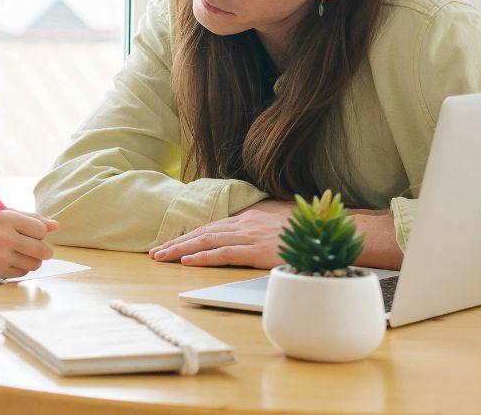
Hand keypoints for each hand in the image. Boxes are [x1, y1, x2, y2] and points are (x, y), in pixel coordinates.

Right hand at [0, 210, 58, 277]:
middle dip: (43, 250)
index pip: (41, 230)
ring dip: (31, 260)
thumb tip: (57, 226)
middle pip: (43, 250)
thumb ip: (31, 219)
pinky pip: (23, 273)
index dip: (40, 233)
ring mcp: (1, 256)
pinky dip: (19, 268)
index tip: (33, 233)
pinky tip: (7, 261)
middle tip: (34, 247)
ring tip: (17, 253)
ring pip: (35, 264)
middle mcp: (4, 236)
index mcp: (6, 217)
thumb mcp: (3, 216)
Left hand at [148, 199, 294, 268]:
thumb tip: (250, 235)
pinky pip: (224, 253)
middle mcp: (244, 224)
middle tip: (155, 252)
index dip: (188, 235)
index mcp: (248, 219)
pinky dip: (203, 256)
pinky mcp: (256, 251)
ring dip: (180, 249)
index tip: (170, 243)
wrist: (325, 231)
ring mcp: (249, 236)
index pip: (211, 227)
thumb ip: (260, 228)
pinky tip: (187, 261)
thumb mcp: (278, 224)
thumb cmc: (305, 230)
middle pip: (203, 232)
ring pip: (207, 241)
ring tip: (161, 257)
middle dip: (176, 242)